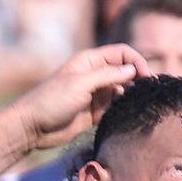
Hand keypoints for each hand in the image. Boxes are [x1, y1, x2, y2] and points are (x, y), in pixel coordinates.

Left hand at [10, 44, 150, 150]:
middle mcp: (95, 76)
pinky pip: (116, 109)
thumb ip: (107, 75)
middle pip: (125, 72)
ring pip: (122, 91)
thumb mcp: (80, 84)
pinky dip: (124, 110)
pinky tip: (129, 116)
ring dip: (132, 97)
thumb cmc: (51, 101)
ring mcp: (95, 95)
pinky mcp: (95, 113)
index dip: (136, 62)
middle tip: (149, 94)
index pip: (121, 53)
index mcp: (90, 61)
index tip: (146, 77)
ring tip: (140, 106)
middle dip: (138, 80)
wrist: (32, 127)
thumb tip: (133, 70)